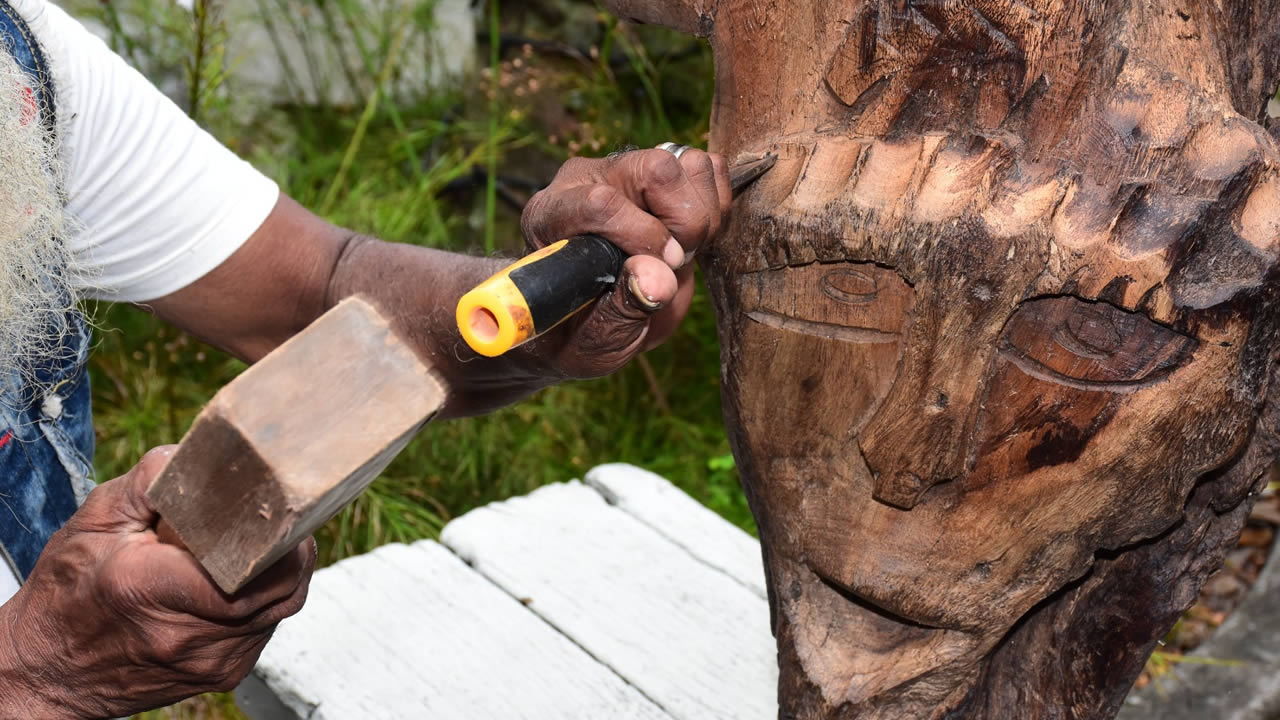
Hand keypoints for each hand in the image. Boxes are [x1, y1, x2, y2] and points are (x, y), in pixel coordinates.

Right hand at [0, 447, 314, 717]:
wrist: (52, 670)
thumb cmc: (70, 590)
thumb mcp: (98, 520)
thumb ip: (155, 479)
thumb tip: (207, 452)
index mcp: (149, 588)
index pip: (245, 566)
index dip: (274, 535)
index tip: (273, 508)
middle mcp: (185, 634)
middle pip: (280, 584)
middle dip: (286, 544)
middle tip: (274, 516)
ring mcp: (210, 661)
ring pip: (283, 604)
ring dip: (280, 569)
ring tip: (255, 545)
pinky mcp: (225, 673)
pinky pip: (268, 624)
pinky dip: (266, 596)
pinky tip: (241, 579)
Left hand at [521, 147, 731, 377]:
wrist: (593, 322)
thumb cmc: (583, 331)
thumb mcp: (596, 336)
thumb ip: (626, 308)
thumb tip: (659, 279)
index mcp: (553, 215)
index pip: (601, 202)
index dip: (642, 236)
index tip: (662, 269)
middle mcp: (589, 181)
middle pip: (656, 169)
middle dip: (682, 221)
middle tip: (674, 262)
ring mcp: (629, 173)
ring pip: (688, 163)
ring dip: (700, 216)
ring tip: (680, 252)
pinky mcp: (663, 175)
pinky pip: (707, 168)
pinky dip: (715, 205)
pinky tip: (692, 237)